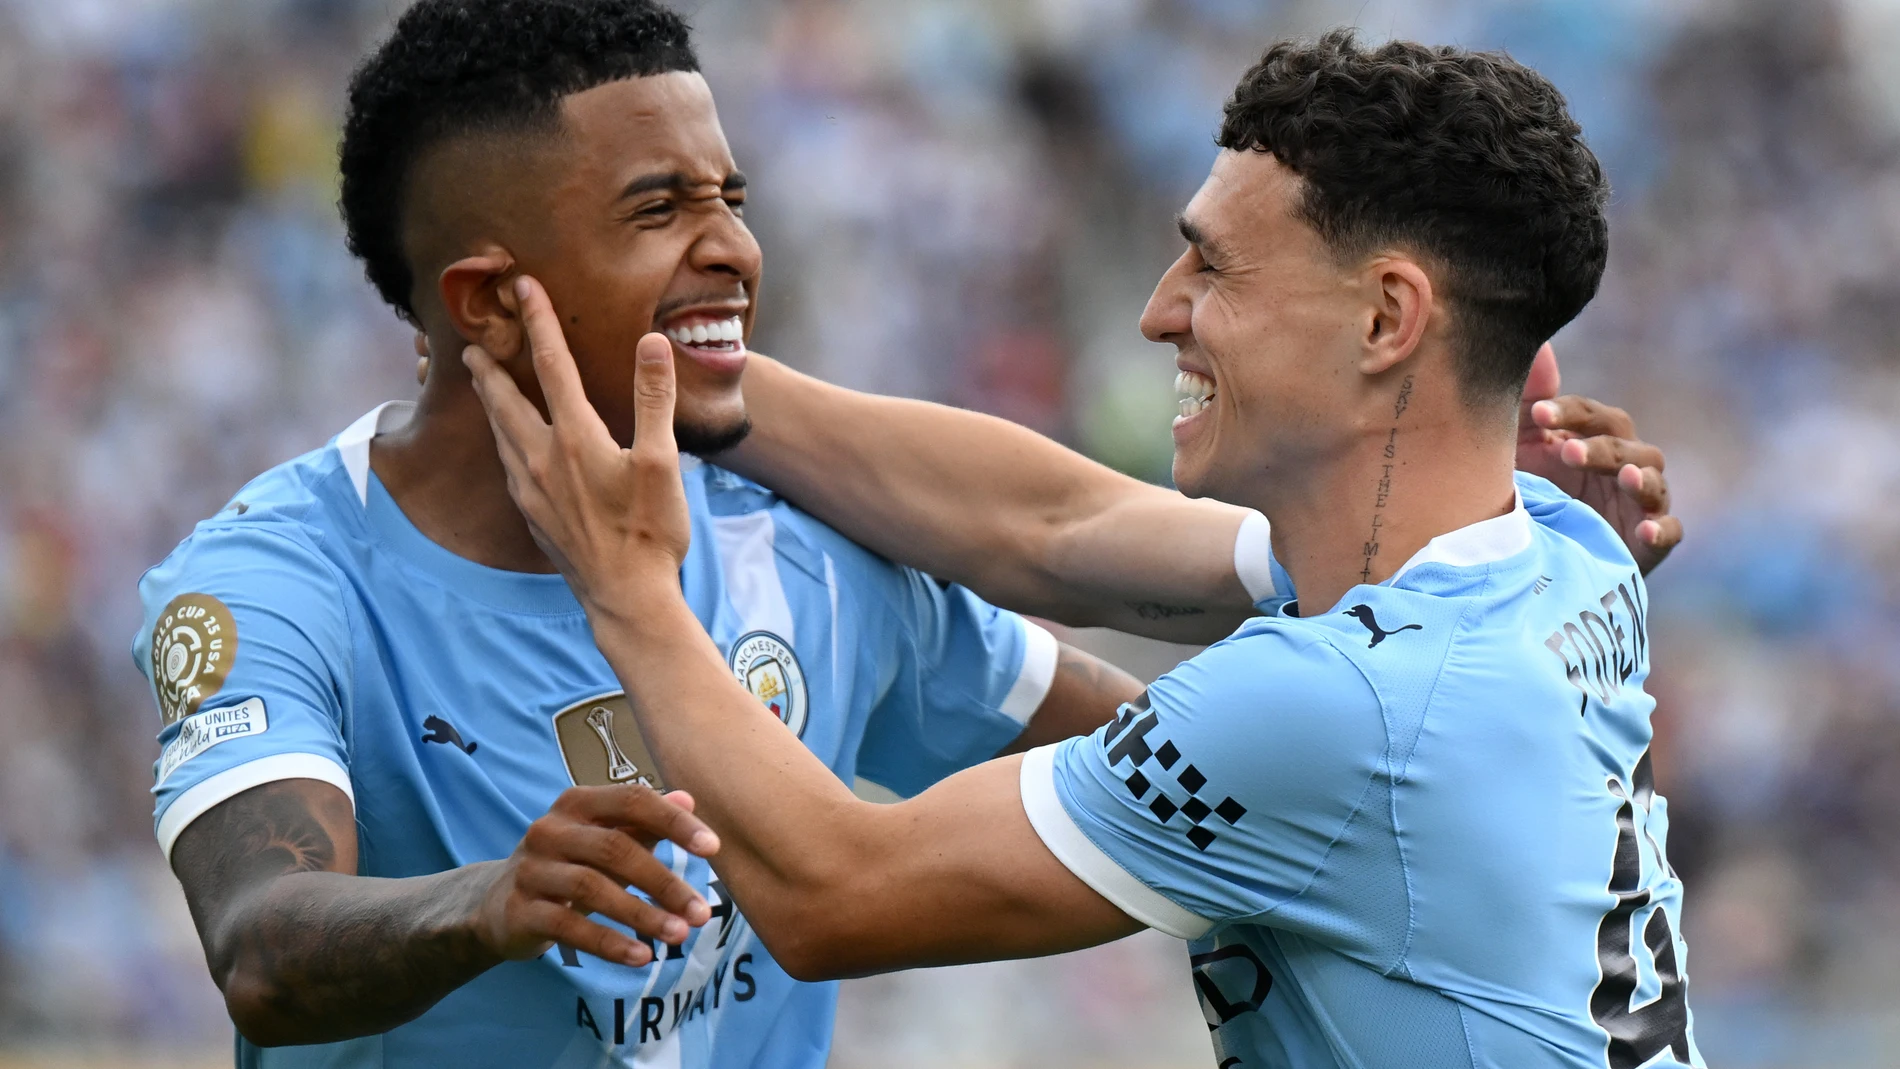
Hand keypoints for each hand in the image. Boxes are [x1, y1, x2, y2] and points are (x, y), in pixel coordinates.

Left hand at [463, 275, 692, 608]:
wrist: (625, 598)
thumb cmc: (650, 532)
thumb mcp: (663, 462)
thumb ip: (653, 399)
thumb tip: (651, 343)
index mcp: (575, 438)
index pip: (553, 365)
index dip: (539, 322)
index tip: (524, 286)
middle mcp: (542, 459)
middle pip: (505, 399)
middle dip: (489, 367)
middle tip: (470, 344)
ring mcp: (532, 490)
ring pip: (499, 433)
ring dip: (488, 403)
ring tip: (481, 385)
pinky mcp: (531, 516)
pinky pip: (507, 465)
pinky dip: (500, 440)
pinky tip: (507, 446)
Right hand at [474, 785, 719, 967]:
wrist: (497, 905)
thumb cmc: (569, 865)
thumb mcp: (605, 839)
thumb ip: (644, 822)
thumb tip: (689, 800)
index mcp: (577, 803)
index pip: (632, 800)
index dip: (674, 823)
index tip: (713, 848)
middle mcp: (550, 829)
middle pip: (616, 849)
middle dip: (664, 882)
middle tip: (701, 912)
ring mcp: (531, 869)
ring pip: (593, 889)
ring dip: (642, 915)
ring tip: (678, 936)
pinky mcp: (520, 910)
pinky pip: (569, 927)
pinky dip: (609, 943)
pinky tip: (641, 956)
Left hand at [1515, 344, 1682, 574]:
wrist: (1532, 556)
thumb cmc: (1532, 490)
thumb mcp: (1521, 447)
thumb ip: (1529, 400)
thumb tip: (1540, 346)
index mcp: (1596, 439)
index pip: (1592, 416)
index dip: (1569, 413)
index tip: (1537, 415)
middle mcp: (1625, 466)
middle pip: (1625, 446)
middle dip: (1599, 448)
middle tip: (1566, 451)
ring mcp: (1640, 504)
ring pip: (1653, 483)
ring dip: (1640, 479)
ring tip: (1624, 477)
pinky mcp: (1649, 543)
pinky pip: (1668, 533)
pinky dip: (1661, 529)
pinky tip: (1645, 529)